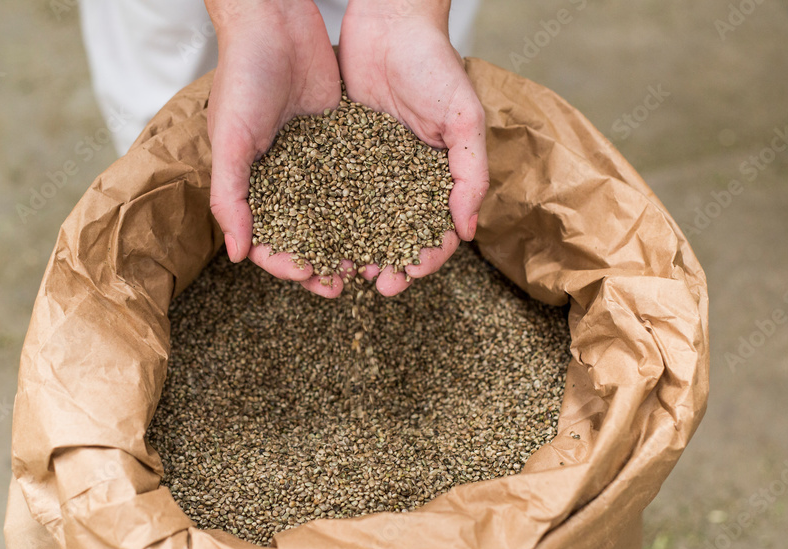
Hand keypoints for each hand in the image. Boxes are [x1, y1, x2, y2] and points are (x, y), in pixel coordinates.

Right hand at [205, 0, 345, 296]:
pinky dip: (371, 207)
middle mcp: (284, 183)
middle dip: (321, 265)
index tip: (307, 274)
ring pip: (335, 218)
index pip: (267, 241)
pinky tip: (388, 225)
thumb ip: (231, 197)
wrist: (275, 23)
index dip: (284, 263)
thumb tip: (237, 256)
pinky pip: (358, 184)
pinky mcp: (344, 145)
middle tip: (343, 284)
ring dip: (349, 244)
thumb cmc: (241, 78)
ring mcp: (315, 166)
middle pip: (304, 238)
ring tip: (369, 264)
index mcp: (251, 187)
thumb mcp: (230, 141)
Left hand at [339, 0, 487, 295]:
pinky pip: (334, 194)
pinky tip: (316, 237)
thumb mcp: (463, 119)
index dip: (426, 258)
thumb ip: (470, 173)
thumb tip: (469, 230)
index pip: (438, 232)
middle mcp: (405, 180)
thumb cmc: (435, 65)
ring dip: (357, 250)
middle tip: (375, 284)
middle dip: (389, 264)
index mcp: (439, 177)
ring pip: (364, 223)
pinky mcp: (340, 155)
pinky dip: (328, 219)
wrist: (389, 22)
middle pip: (398, 236)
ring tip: (344, 270)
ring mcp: (372, 171)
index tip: (408, 275)